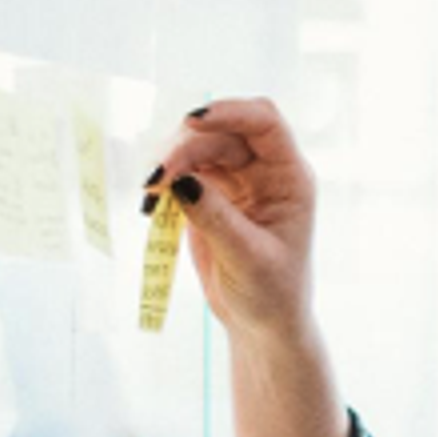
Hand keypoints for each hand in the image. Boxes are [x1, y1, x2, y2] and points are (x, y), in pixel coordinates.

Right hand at [146, 97, 316, 347]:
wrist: (261, 324)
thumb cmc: (271, 293)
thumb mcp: (248, 257)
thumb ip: (215, 217)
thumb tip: (180, 179)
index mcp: (290, 178)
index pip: (265, 123)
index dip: (230, 112)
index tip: (192, 121)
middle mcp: (264, 171)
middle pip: (220, 134)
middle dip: (184, 148)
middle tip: (155, 180)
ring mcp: (235, 181)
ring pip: (195, 148)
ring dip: (168, 163)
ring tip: (148, 193)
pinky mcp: (208, 195)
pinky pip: (181, 173)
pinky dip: (162, 182)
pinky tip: (150, 203)